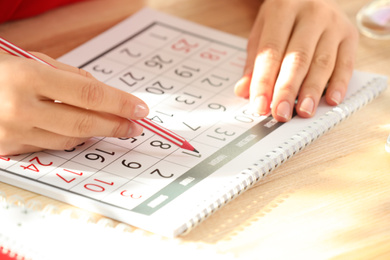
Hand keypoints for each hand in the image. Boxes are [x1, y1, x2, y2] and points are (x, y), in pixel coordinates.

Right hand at [0, 52, 148, 154]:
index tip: (140, 108)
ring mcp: (12, 133)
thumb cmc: (0, 69)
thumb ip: (69, 76)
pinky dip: (71, 138)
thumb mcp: (32, 60)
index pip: (88, 95)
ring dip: (96, 133)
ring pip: (69, 139)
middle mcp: (19, 109)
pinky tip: (84, 131)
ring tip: (114, 127)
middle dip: (115, 125)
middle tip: (134, 125)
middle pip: (83, 123)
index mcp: (27, 78)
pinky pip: (50, 146)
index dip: (119, 103)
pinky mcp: (8, 148)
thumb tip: (103, 94)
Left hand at [234, 0, 358, 120]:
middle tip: (280, 113)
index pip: (271, 51)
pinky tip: (330, 100)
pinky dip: (339, 84)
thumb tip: (244, 92)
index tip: (259, 105)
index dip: (264, 81)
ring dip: (312, 91)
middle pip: (297, 58)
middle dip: (287, 89)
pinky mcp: (349, 35)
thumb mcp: (262, 31)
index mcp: (282, 8)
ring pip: (322, 62)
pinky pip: (346, 63)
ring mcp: (333, 23)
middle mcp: (311, 14)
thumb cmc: (283, 17)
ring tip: (303, 111)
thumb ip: (253, 62)